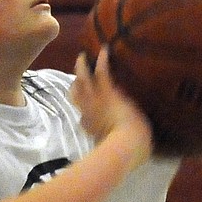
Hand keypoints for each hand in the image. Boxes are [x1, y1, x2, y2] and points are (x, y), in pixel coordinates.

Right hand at [71, 46, 152, 162]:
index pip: (82, 116)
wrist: (127, 146)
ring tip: (82, 56)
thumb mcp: (116, 150)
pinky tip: (104, 49)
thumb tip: (126, 151)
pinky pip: (102, 72)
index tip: (82, 107)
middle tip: (76, 78)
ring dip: (81, 67)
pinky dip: (102, 60)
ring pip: (82, 80)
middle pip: (75, 96)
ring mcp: (96, 100)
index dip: (81, 110)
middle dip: (75, 86)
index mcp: (91, 127)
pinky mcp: (108, 93)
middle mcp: (88, 112)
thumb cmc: (126, 152)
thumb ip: (117, 147)